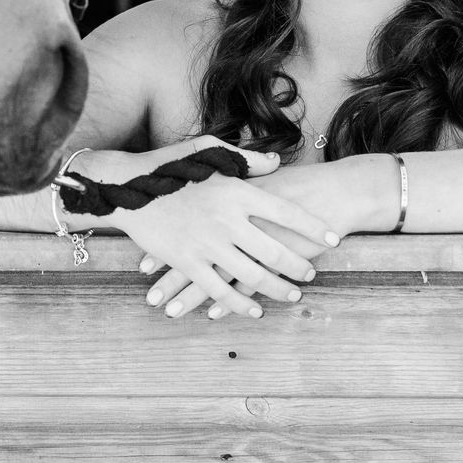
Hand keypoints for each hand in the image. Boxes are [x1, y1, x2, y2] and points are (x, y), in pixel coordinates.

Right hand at [106, 137, 338, 321]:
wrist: (128, 188)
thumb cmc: (171, 166)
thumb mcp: (210, 151)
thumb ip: (247, 160)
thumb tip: (278, 163)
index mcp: (236, 191)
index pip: (285, 211)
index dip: (312, 226)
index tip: (333, 238)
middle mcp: (226, 219)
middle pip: (274, 250)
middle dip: (299, 266)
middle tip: (313, 274)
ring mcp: (207, 244)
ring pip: (252, 276)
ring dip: (277, 289)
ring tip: (294, 295)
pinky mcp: (188, 263)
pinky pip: (220, 290)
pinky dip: (240, 304)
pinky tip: (256, 311)